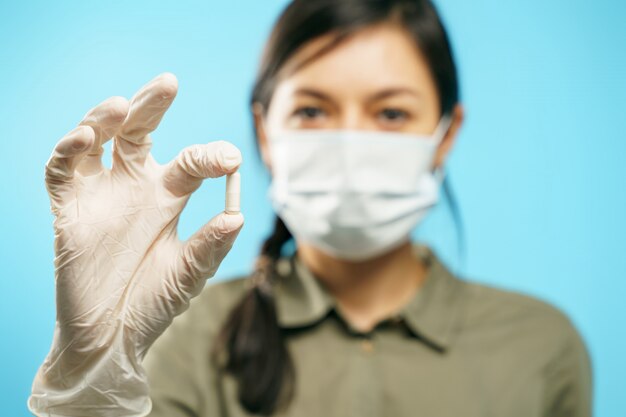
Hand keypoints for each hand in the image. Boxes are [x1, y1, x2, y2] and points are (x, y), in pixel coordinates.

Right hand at [29, 73, 242, 415]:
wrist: (112, 337)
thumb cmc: (154, 302)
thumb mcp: (189, 275)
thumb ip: (211, 247)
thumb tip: (237, 216)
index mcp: (169, 195)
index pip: (192, 161)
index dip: (210, 155)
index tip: (229, 158)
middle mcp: (136, 186)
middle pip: (141, 131)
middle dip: (152, 105)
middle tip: (168, 83)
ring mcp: (101, 194)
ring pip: (99, 139)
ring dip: (106, 118)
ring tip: (120, 105)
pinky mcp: (69, 209)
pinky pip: (63, 171)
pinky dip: (69, 150)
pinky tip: (85, 138)